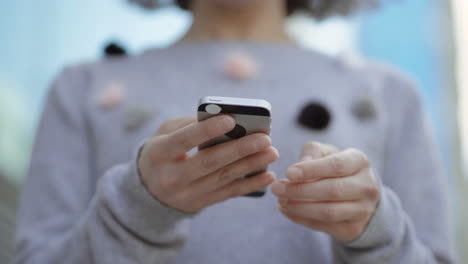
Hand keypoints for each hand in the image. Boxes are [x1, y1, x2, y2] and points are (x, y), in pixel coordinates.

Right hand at [138, 115, 278, 212]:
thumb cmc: (162, 152)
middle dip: (240, 149)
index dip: (207, 130)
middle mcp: (171, 177)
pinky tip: (268, 176)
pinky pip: (228, 193)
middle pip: (210, 162)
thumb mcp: (165, 134)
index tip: (231, 119)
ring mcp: (186, 194)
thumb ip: (189, 124)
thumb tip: (223, 118)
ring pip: (224, 178)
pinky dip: (250, 184)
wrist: (149, 189)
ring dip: (251, 165)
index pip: (184, 140)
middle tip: (265, 138)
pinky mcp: (200, 203)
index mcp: (159, 154)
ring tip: (272, 152)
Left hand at [271, 142, 379, 241]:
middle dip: (300, 190)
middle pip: (332, 190)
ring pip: (329, 212)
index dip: (311, 170)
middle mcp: (367, 186)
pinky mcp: (353, 228)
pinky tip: (287, 210)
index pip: (336, 165)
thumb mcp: (325, 152)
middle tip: (276, 188)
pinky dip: (302, 219)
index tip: (288, 173)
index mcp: (360, 161)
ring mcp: (363, 210)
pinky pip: (324, 226)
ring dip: (299, 208)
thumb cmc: (335, 167)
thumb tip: (296, 170)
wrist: (357, 193)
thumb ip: (311, 154)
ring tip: (280, 200)